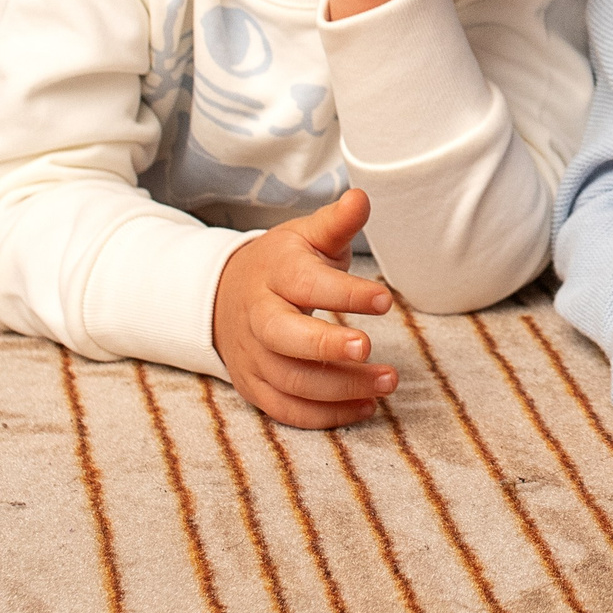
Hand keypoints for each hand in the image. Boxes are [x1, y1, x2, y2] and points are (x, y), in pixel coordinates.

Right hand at [213, 188, 396, 428]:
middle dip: (326, 346)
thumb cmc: (283, 263)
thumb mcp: (307, 235)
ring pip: (291, 380)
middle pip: (284, 338)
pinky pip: (287, 410)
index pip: (306, 284)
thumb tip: (360, 197)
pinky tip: (366, 407)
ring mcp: (253, 356)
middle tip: (368, 348)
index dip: (345, 293)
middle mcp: (258, 318)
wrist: (224, 296)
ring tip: (388, 382)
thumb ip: (338, 222)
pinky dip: (326, 415)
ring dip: (340, 387)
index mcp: (275, 274)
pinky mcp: (254, 388)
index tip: (386, 299)